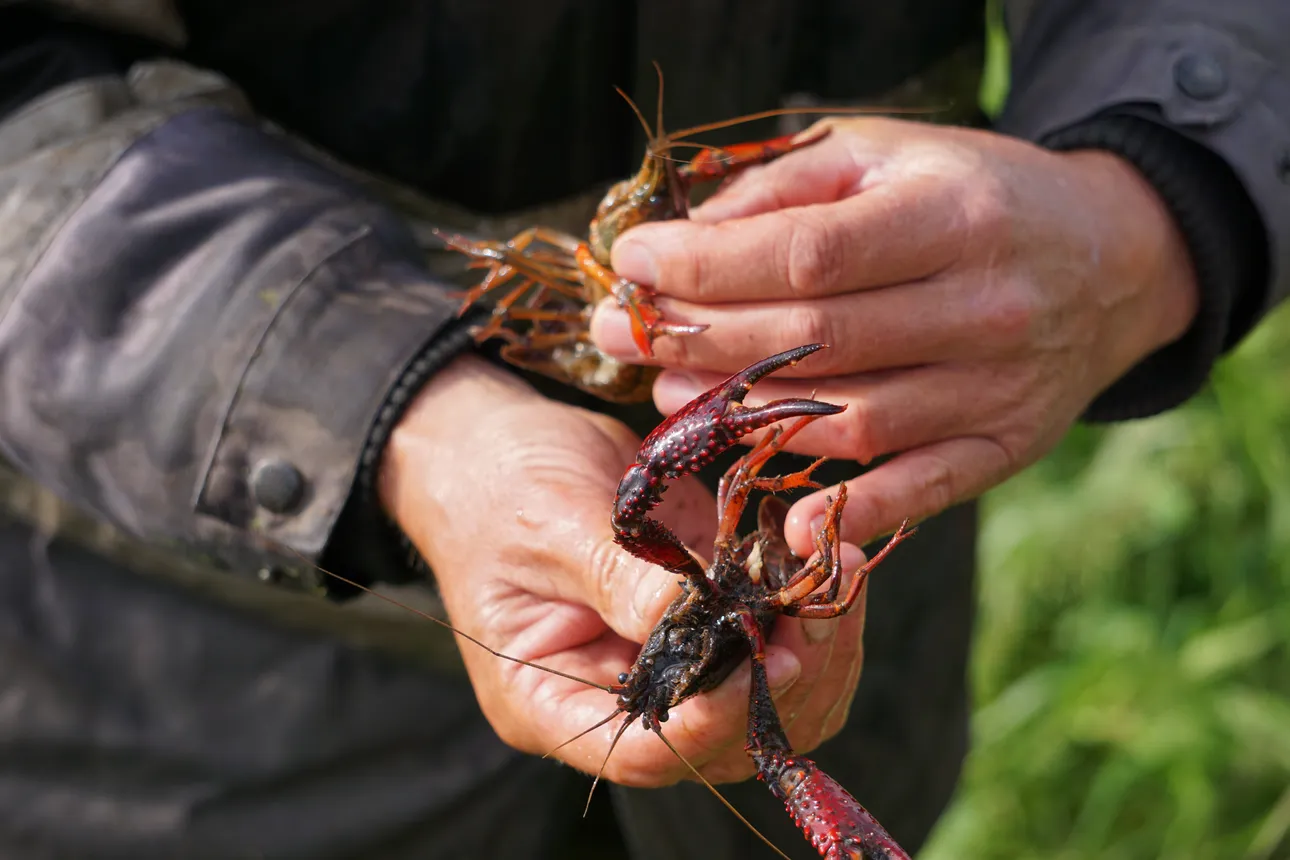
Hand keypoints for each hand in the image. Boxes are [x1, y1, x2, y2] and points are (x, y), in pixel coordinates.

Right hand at [377, 353, 870, 784]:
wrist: (497, 442)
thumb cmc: (497, 483)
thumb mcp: (547, 523)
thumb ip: (618, 576)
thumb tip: (700, 618)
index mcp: (552, 699)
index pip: (645, 750)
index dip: (713, 723)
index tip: (763, 662)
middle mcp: (618, 697)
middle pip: (724, 739)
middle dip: (786, 681)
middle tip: (821, 607)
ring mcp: (667, 659)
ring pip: (769, 700)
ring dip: (818, 647)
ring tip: (838, 572)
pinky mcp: (704, 615)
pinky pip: (774, 639)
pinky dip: (810, 607)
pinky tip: (827, 557)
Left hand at [591, 117, 1199, 553]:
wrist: (1112, 260)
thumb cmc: (977, 196)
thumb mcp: (892, 154)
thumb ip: (792, 187)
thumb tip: (692, 236)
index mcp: (955, 218)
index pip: (808, 256)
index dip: (707, 266)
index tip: (633, 263)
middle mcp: (984, 307)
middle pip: (815, 341)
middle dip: (699, 338)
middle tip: (622, 334)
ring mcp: (997, 388)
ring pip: (851, 420)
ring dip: (744, 418)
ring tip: (669, 396)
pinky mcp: (1003, 447)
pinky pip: (918, 491)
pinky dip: (849, 513)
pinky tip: (781, 519)